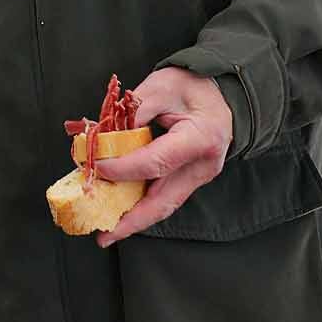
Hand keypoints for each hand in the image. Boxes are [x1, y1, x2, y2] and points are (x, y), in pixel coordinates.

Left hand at [92, 66, 233, 245]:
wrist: (222, 94)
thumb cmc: (194, 86)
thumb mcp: (162, 86)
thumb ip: (135, 110)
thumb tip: (108, 136)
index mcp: (201, 139)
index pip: (157, 163)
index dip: (124, 168)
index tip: (98, 167)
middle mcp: (203, 166)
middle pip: (165, 201)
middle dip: (132, 221)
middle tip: (104, 235)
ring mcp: (199, 176)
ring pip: (165, 205)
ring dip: (135, 219)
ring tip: (108, 232)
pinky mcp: (191, 178)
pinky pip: (165, 197)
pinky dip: (142, 205)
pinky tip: (121, 211)